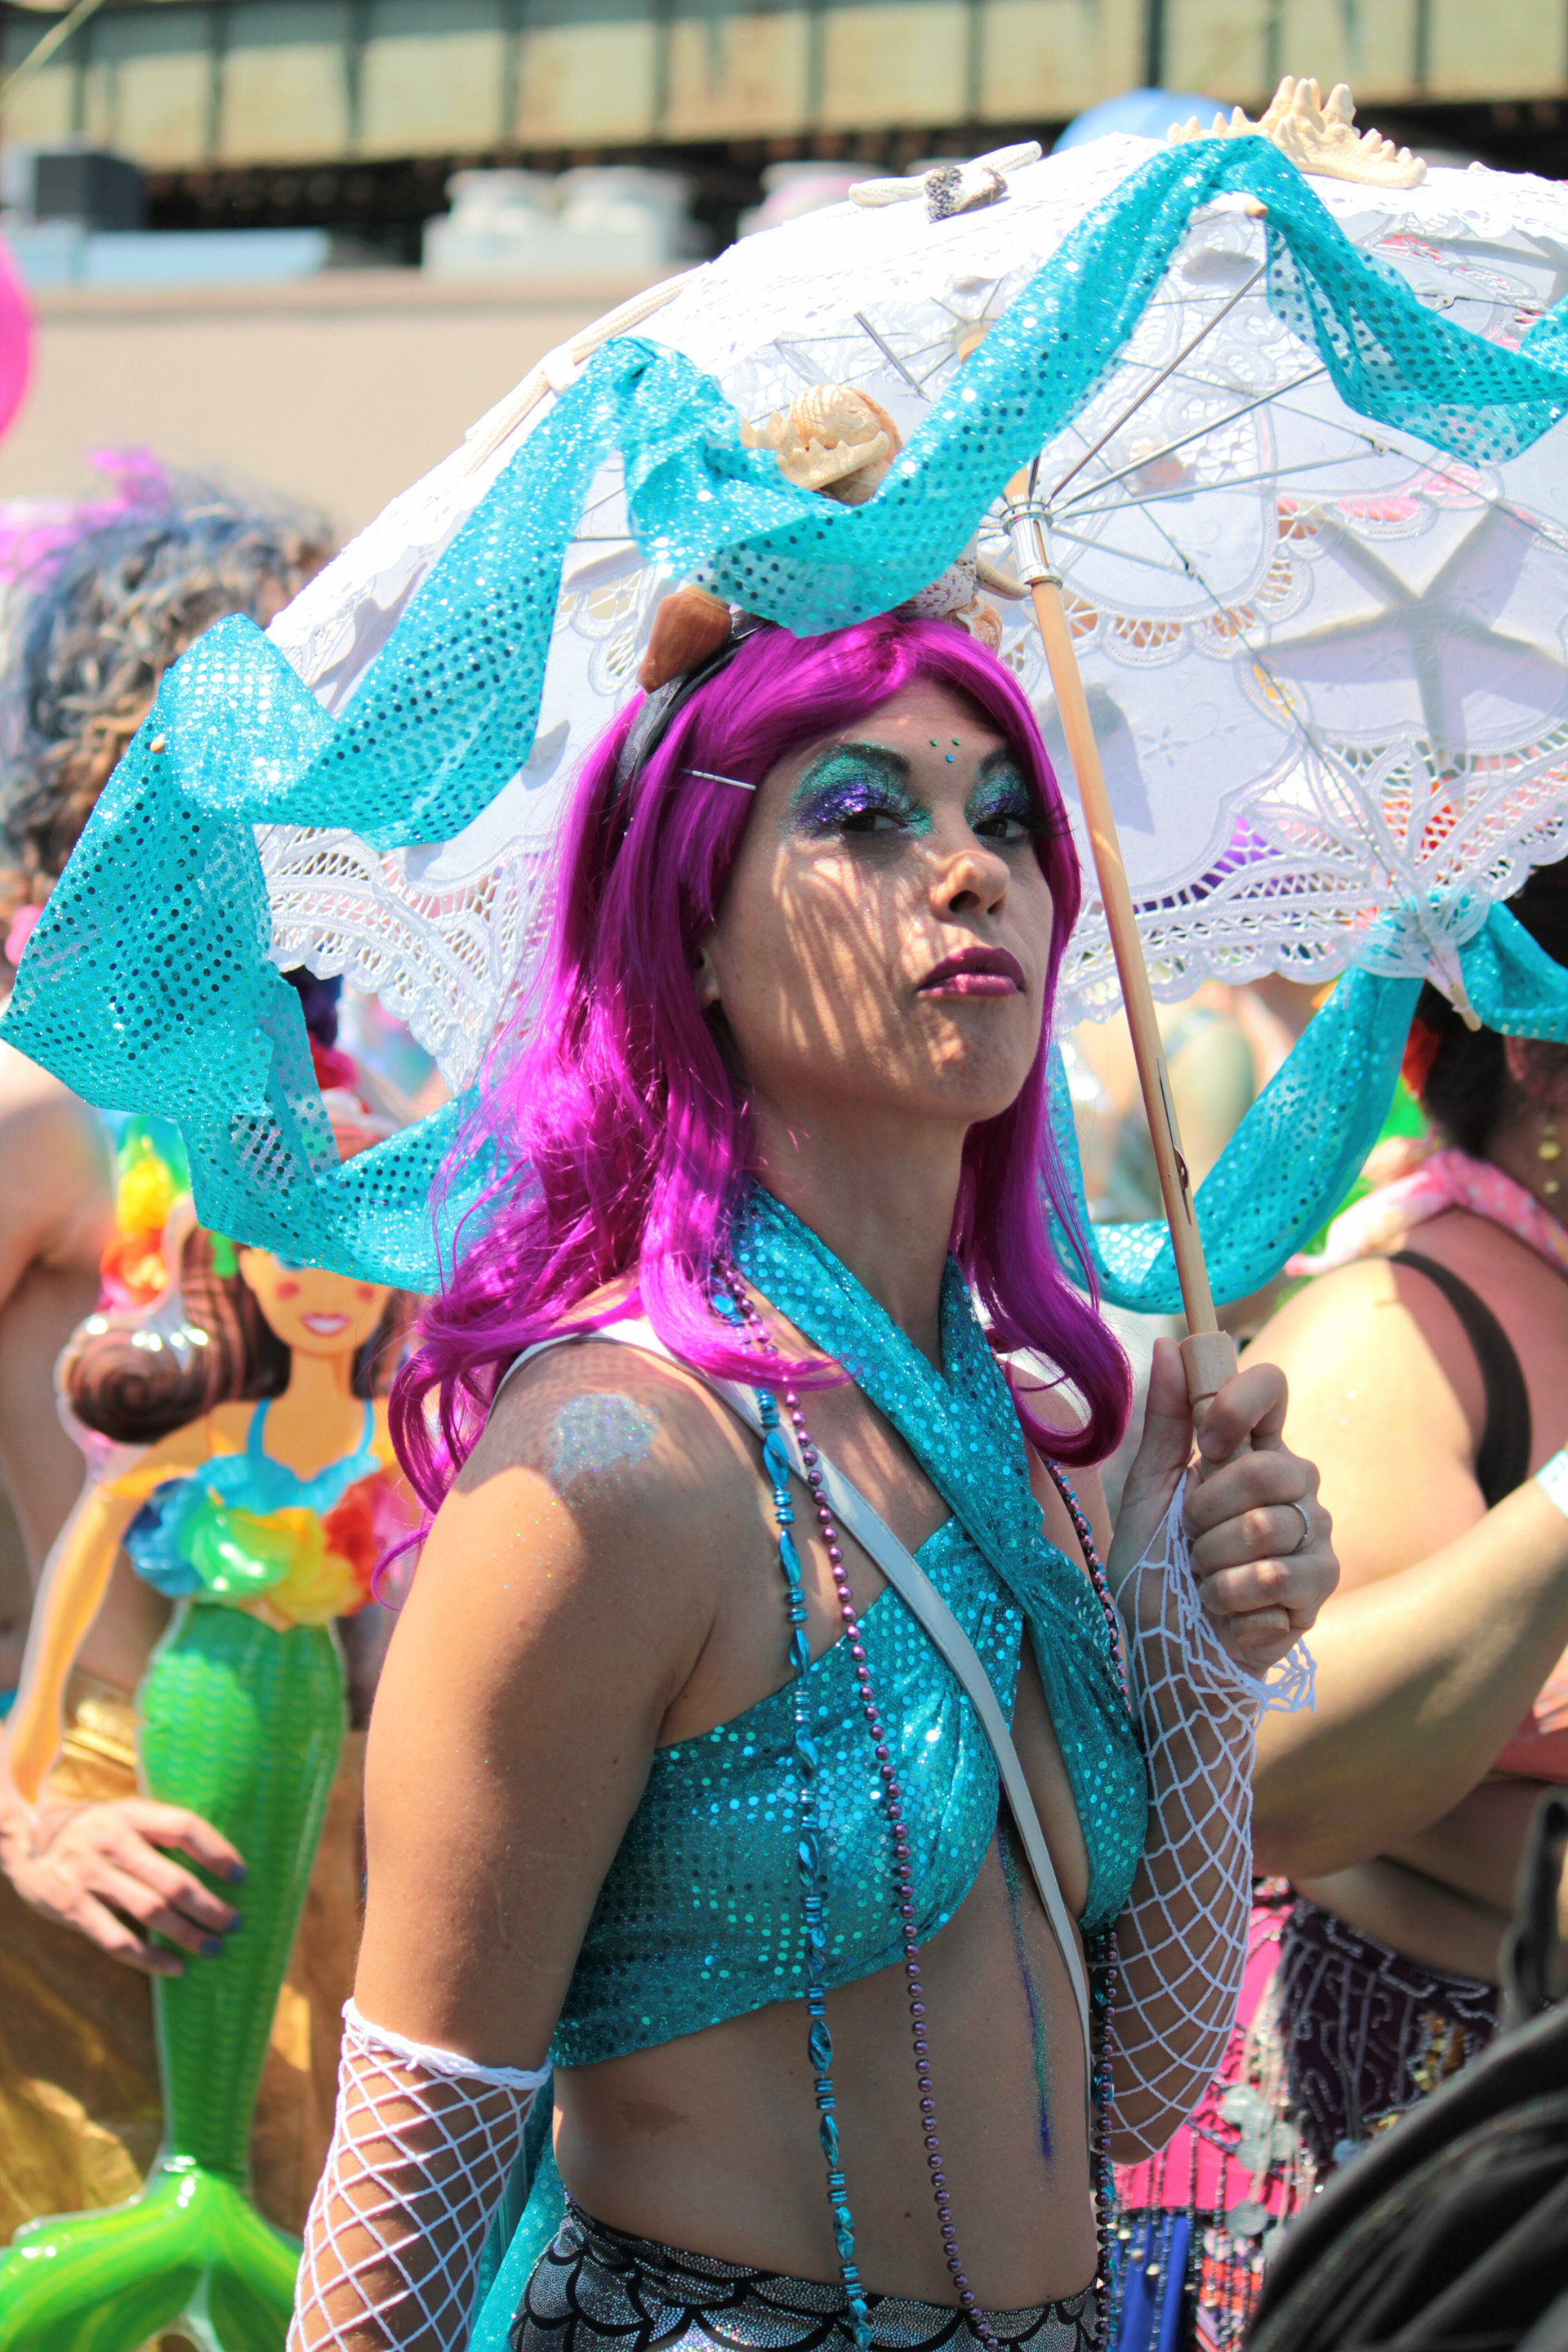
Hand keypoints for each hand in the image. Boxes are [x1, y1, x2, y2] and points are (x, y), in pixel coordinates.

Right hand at [0, 1794, 245, 1976]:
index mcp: (131, 1813)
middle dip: (209, 1906)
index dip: (216, 1851)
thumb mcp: (123, 1815)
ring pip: (150, 1911)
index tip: (241, 1875)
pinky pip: (117, 1939)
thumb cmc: (95, 1830)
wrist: (26, 1840)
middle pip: (172, 1879)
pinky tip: (174, 1967)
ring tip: (213, 1948)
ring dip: (186, 1934)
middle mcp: (112, 1841)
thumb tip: (221, 1859)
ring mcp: (90, 1875)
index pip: (184, 1827)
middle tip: (235, 1923)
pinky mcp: (72, 1907)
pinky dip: (148, 1958)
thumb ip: (160, 1831)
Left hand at [1113, 1339, 1337, 1674]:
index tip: (1207, 1441)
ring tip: (1204, 1581)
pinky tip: (1226, 1613)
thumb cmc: (1156, 1578)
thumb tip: (1169, 1346)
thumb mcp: (1146, 1497)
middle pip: (1267, 1466)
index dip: (1239, 1404)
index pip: (1270, 1388)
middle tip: (1190, 1541)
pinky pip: (1275, 1580)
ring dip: (1211, 1565)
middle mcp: (1292, 1485)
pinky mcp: (1320, 1587)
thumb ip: (1164, 1425)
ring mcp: (1314, 1535)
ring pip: (1266, 1527)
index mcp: (1249, 1452)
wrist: (1168, 1658)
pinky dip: (1230, 1602)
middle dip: (1206, 1512)